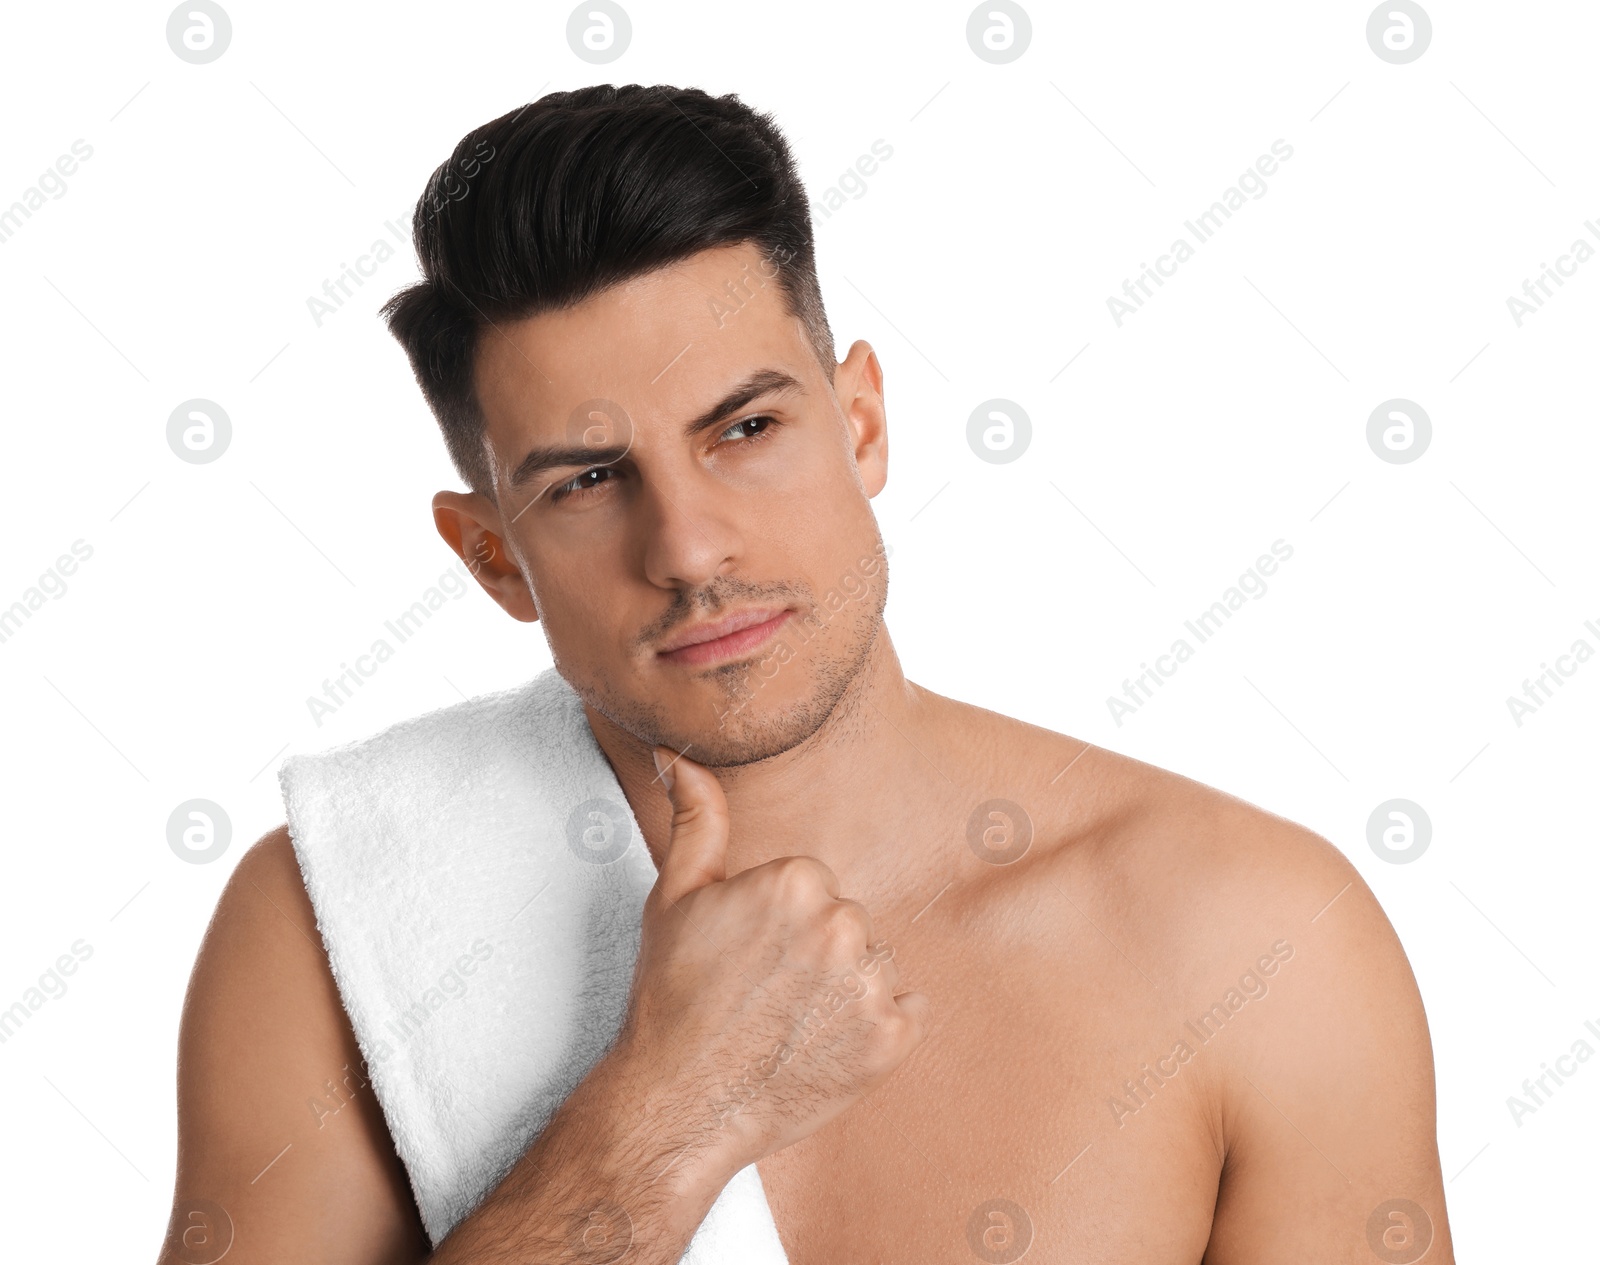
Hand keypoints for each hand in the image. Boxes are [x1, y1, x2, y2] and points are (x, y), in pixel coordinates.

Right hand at [609, 747, 930, 1171]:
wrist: (678, 1101)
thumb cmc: (671, 999)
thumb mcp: (674, 896)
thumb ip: (694, 817)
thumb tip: (680, 757)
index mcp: (798, 879)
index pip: (815, 886)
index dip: (779, 924)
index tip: (749, 958)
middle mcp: (843, 925)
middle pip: (849, 924)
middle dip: (815, 954)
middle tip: (763, 993)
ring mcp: (870, 986)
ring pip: (877, 967)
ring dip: (846, 992)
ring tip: (789, 1022)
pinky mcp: (892, 1042)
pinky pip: (908, 1012)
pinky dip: (876, 1030)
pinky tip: (824, 1044)